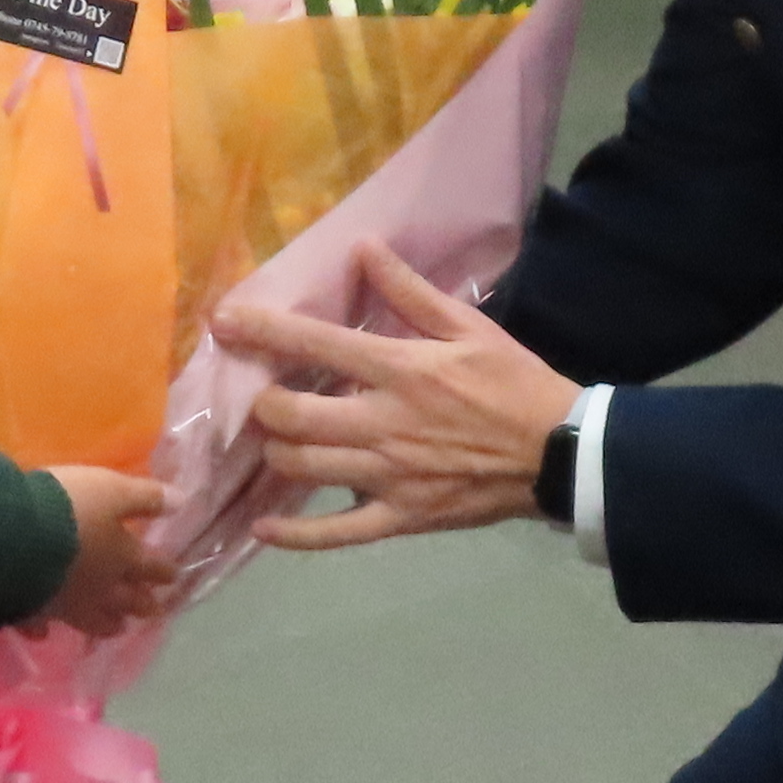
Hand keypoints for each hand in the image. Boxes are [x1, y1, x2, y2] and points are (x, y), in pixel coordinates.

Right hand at [36, 467, 174, 636]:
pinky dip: (45, 629)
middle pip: (128, 601)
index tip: (174, 576)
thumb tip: (182, 502)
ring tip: (117, 627)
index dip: (165, 571)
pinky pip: (42, 625)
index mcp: (122, 557)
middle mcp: (100, 587)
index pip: (152, 567)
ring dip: (108, 624)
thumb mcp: (112, 489)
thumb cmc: (67, 507)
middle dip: (143, 605)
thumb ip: (145, 497)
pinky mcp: (33, 610)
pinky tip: (43, 633)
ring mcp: (67, 603)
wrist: (13, 536)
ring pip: (94, 621)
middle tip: (154, 611)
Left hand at [218, 239, 579, 551]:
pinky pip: (336, 534)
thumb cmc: (514, 383)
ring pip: (303, 467)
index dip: (260, 331)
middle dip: (262, 403)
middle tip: (262, 395)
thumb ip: (410, 291)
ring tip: (275, 440)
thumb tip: (362, 247)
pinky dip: (295, 534)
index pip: (314, 345)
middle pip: (291, 416)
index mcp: (399, 369)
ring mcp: (387, 475)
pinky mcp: (400, 517)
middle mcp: (381, 423)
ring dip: (276, 451)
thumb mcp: (469, 326)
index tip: (221, 323)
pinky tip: (265, 526)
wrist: (561, 452)